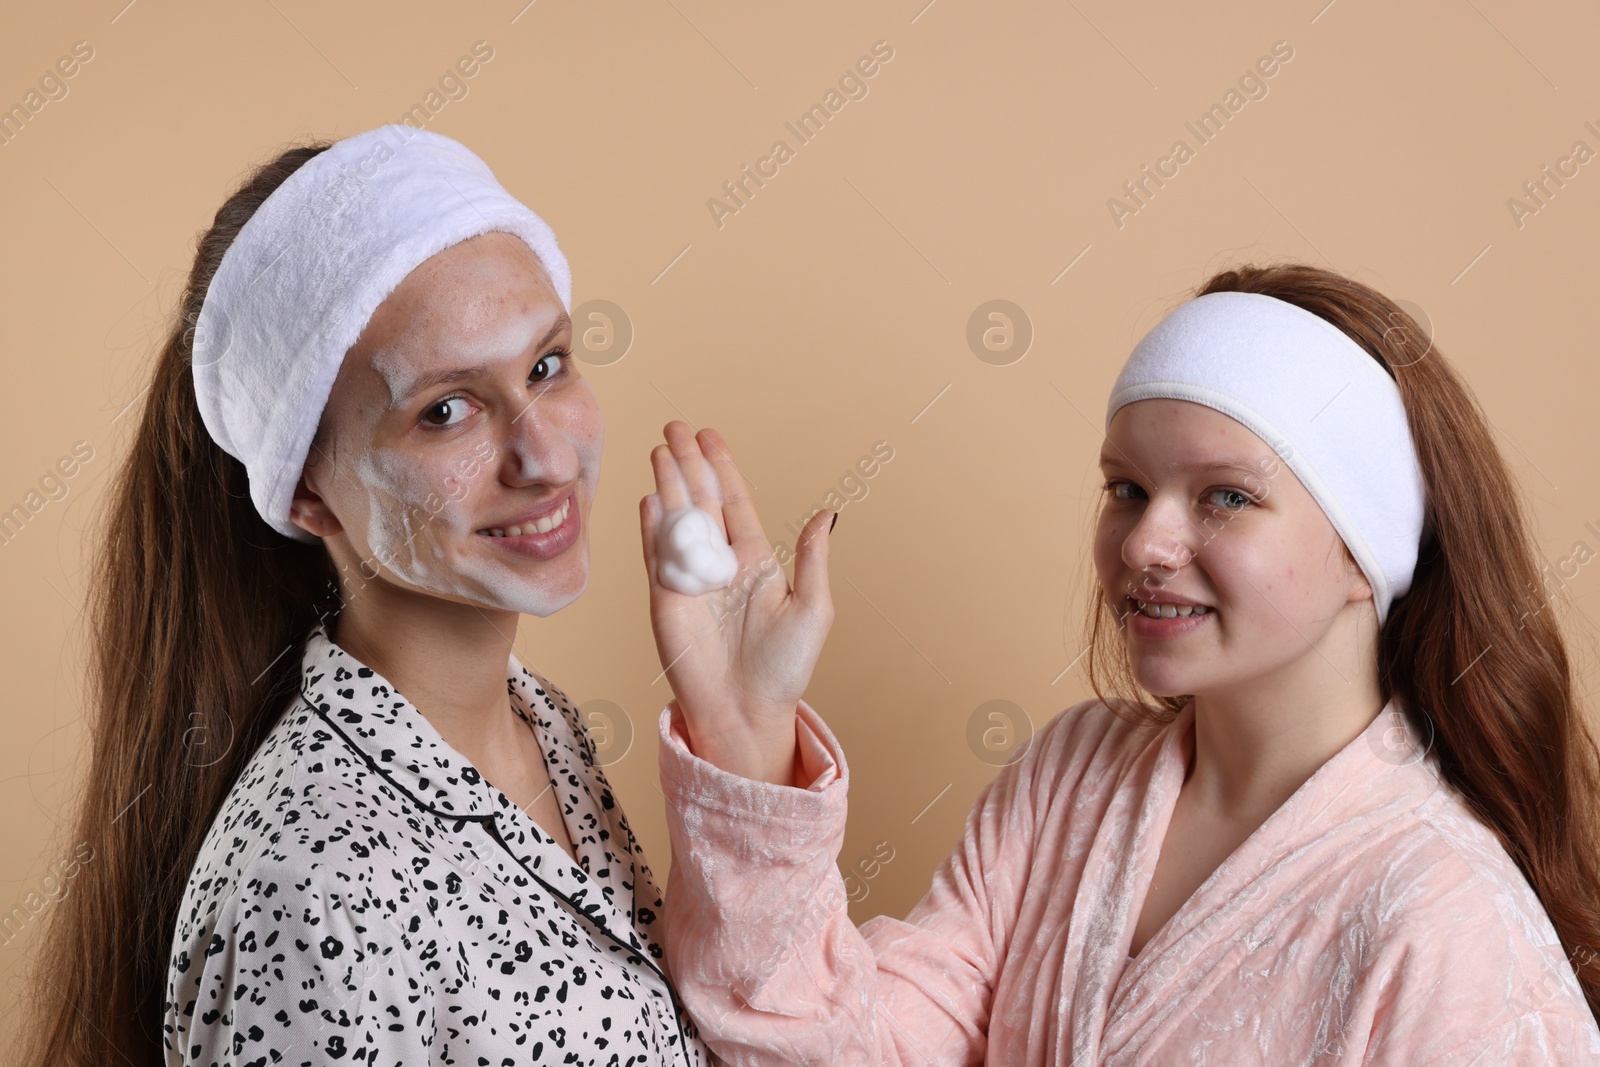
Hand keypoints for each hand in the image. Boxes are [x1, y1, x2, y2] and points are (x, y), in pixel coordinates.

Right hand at [639, 422, 835, 784]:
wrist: (745, 712)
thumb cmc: (784, 668)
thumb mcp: (812, 609)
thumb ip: (813, 560)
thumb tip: (829, 514)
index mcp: (755, 560)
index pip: (734, 501)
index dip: (720, 467)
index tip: (709, 435)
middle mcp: (720, 563)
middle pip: (699, 500)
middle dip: (687, 462)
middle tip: (675, 427)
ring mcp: (690, 579)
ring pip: (676, 520)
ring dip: (668, 484)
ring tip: (660, 449)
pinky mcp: (664, 600)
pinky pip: (656, 555)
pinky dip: (652, 526)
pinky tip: (649, 497)